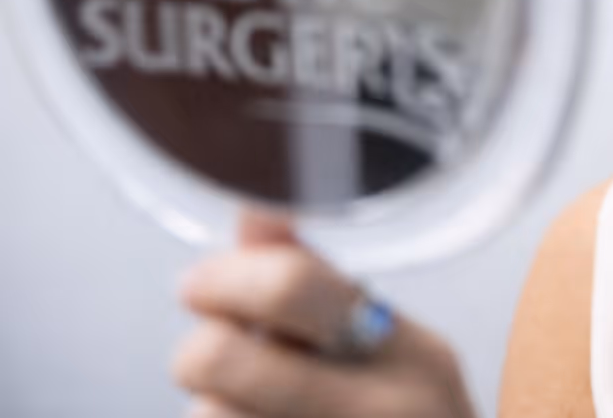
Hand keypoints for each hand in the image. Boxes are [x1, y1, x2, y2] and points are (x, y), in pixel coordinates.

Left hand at [172, 210, 475, 417]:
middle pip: (222, 360)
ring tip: (255, 408)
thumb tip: (256, 215)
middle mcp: (380, 411)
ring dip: (214, 410)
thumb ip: (319, 283)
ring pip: (207, 417)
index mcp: (412, 353)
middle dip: (200, 352)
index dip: (225, 278)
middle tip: (211, 353)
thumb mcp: (393, 350)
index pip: (293, 285)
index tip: (203, 283)